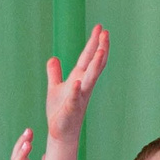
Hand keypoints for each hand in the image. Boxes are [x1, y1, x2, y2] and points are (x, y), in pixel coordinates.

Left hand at [39, 25, 107, 144]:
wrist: (59, 131)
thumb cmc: (59, 111)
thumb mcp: (54, 87)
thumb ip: (55, 73)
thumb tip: (53, 58)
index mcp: (79, 78)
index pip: (88, 57)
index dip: (94, 42)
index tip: (100, 27)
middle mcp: (83, 85)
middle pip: (94, 64)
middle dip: (100, 48)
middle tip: (106, 33)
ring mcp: (79, 96)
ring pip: (90, 79)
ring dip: (95, 65)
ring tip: (100, 51)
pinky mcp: (71, 109)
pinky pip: (75, 98)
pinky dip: (76, 90)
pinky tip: (77, 81)